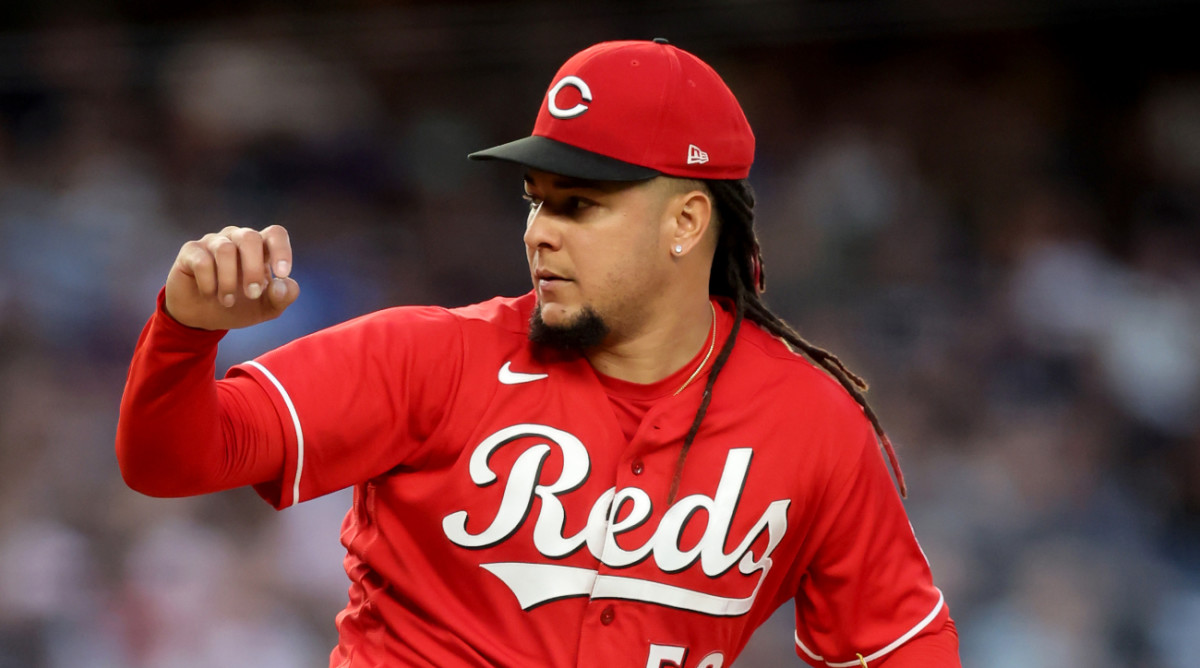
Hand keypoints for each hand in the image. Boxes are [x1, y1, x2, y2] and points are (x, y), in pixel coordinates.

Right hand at [164, 225, 299, 329]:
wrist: (201, 318)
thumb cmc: (239, 307)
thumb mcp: (266, 308)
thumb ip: (282, 297)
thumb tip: (282, 284)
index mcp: (261, 248)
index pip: (275, 234)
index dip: (281, 250)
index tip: (281, 274)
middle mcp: (237, 239)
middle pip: (250, 237)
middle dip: (253, 269)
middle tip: (252, 294)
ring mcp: (213, 242)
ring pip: (225, 249)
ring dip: (228, 281)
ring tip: (228, 302)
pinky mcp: (191, 250)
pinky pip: (202, 261)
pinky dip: (208, 283)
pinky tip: (209, 294)